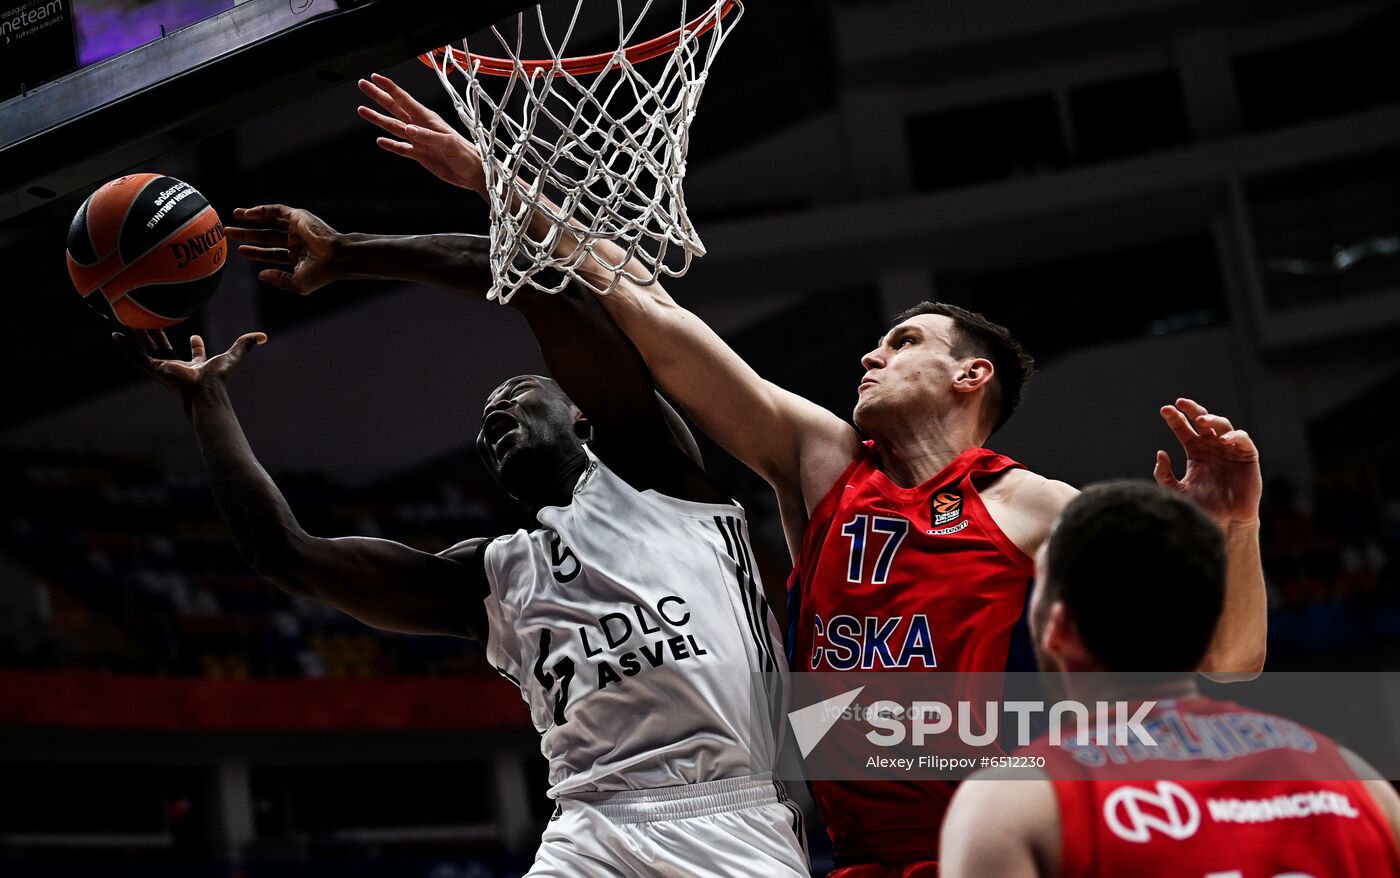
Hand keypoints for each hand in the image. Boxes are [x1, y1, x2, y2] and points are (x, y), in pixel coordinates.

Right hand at [115, 332, 266, 404]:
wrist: (205, 391)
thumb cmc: (218, 378)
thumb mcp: (233, 356)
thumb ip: (246, 345)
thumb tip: (263, 336)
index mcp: (197, 366)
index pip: (196, 354)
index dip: (196, 346)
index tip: (195, 335)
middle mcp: (178, 367)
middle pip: (165, 348)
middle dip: (158, 334)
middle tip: (152, 320)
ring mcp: (163, 368)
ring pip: (147, 348)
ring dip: (138, 335)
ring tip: (128, 320)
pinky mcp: (153, 369)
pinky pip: (134, 356)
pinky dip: (125, 346)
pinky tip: (115, 334)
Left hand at [226, 205, 340, 294]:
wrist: (337, 257)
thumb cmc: (321, 273)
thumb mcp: (297, 283)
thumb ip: (279, 280)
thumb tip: (261, 275)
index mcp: (298, 257)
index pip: (272, 253)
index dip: (256, 253)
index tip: (240, 251)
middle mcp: (296, 241)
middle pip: (267, 236)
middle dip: (248, 235)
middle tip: (229, 232)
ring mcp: (297, 228)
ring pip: (270, 221)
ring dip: (252, 218)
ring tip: (234, 215)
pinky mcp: (298, 217)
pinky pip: (276, 210)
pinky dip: (261, 210)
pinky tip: (247, 214)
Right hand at [357, 73, 486, 195]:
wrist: (473, 173)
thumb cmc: (467, 155)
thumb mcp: (448, 143)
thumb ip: (427, 136)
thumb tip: (407, 129)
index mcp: (428, 120)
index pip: (404, 99)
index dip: (389, 88)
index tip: (375, 77)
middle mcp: (421, 127)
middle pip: (394, 108)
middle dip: (378, 97)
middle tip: (363, 85)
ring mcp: (419, 141)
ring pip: (393, 127)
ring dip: (378, 118)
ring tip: (362, 109)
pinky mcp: (420, 155)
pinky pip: (401, 148)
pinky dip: (390, 145)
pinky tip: (380, 141)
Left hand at [1155, 398, 1261, 527]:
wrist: (1225, 522)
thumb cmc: (1202, 506)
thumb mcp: (1177, 490)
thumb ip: (1164, 474)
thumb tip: (1160, 453)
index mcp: (1196, 452)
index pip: (1184, 430)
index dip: (1176, 419)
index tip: (1164, 410)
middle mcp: (1213, 447)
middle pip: (1203, 422)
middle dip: (1192, 410)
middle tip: (1181, 403)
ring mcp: (1230, 450)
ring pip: (1223, 426)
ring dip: (1212, 420)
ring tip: (1201, 421)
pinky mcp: (1248, 456)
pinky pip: (1243, 439)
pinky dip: (1234, 436)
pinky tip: (1223, 440)